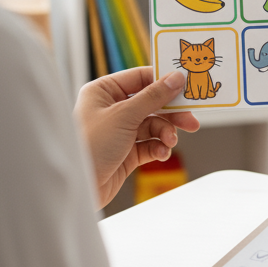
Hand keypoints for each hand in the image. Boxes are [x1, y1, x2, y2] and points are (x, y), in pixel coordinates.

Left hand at [73, 67, 199, 207]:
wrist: (78, 188)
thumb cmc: (90, 146)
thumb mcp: (124, 116)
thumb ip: (153, 97)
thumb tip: (176, 78)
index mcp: (104, 91)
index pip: (140, 78)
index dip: (164, 82)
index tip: (185, 86)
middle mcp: (111, 108)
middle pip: (152, 103)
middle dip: (171, 114)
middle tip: (190, 121)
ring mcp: (120, 130)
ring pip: (154, 125)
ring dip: (166, 133)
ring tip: (170, 142)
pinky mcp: (126, 151)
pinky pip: (150, 144)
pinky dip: (159, 148)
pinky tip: (161, 153)